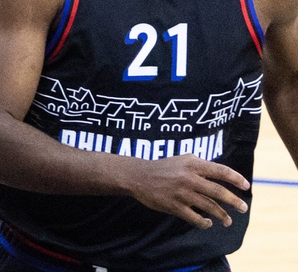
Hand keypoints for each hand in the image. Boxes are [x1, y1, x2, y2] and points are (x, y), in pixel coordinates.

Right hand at [125, 154, 249, 228]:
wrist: (138, 176)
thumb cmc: (163, 167)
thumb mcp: (182, 160)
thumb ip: (200, 164)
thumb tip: (219, 171)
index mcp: (192, 165)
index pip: (221, 170)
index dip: (236, 178)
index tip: (246, 186)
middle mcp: (189, 178)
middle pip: (218, 191)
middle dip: (234, 201)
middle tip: (243, 208)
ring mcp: (181, 193)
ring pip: (209, 206)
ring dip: (222, 215)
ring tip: (228, 221)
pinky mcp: (174, 206)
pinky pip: (194, 218)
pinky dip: (204, 222)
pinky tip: (208, 223)